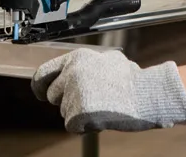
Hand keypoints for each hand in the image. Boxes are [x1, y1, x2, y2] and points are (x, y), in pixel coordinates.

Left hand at [32, 49, 185, 133]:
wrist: (146, 94)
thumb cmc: (131, 80)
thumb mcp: (105, 60)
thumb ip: (83, 64)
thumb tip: (67, 71)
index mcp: (76, 58)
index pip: (43, 72)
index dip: (40, 85)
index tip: (40, 92)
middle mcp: (71, 73)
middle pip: (52, 95)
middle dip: (66, 101)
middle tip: (88, 100)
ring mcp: (73, 93)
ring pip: (64, 111)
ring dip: (78, 113)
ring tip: (101, 105)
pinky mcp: (78, 113)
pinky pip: (72, 125)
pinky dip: (84, 126)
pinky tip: (100, 116)